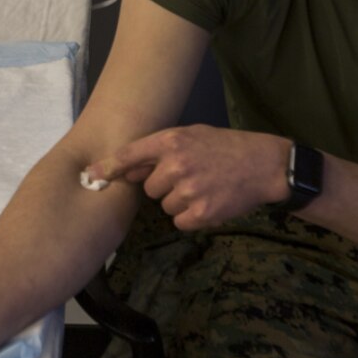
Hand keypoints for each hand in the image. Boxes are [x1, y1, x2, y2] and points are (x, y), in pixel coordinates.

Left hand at [87, 125, 289, 229]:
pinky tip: (209, 202)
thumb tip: (126, 173)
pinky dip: (192, 217)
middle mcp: (177, 165)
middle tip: (190, 177)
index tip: (91, 176)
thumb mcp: (191, 136)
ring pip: (164, 206)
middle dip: (164, 187)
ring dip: (179, 203)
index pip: (130, 155)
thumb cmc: (225, 148)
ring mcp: (189, 190)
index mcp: (172, 142)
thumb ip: (158, 151)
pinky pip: (180, 221)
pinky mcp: (201, 213)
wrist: (266, 165)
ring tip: (204, 188)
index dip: (108, 167)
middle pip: (149, 188)